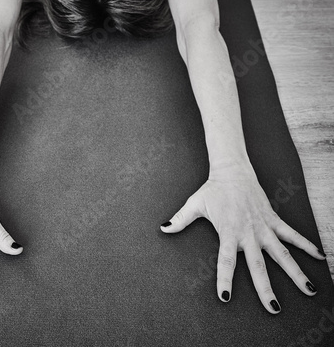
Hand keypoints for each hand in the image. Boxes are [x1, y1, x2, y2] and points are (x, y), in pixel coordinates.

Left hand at [160, 163, 325, 313]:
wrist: (233, 170)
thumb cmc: (212, 189)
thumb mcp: (194, 204)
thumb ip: (179, 219)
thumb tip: (163, 229)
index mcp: (228, 231)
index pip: (225, 260)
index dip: (225, 279)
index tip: (226, 298)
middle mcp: (248, 232)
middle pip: (258, 265)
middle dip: (266, 288)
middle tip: (274, 309)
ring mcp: (264, 226)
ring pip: (282, 253)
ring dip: (295, 272)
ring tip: (309, 291)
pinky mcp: (273, 219)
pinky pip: (292, 234)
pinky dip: (306, 245)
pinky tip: (319, 258)